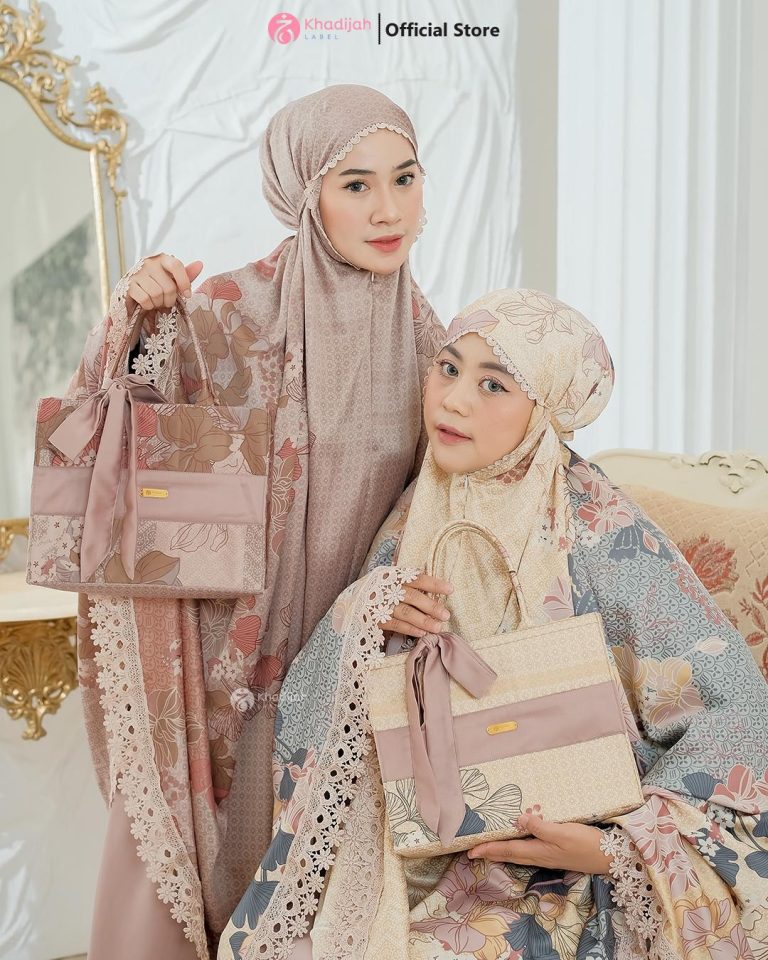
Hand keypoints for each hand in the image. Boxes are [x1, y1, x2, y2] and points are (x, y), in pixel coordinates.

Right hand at [125, 254, 203, 313]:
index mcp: (162, 259)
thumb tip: (200, 264)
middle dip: (170, 299)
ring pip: (156, 294)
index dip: (184, 282)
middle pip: (168, 287)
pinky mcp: (128, 284)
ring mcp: (137, 273)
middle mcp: (149, 263)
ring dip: (159, 303)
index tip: (187, 295)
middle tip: (166, 301)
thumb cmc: (158, 284)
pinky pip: (145, 299)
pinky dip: (148, 306)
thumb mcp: (173, 279)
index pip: (176, 266)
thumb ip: (186, 274)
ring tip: (157, 301)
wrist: (134, 291)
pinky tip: (147, 303)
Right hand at [379, 573, 452, 637]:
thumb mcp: (388, 581)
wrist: (348, 603)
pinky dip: (409, 629)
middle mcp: (385, 588)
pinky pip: (394, 624)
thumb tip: (433, 590)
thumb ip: (407, 584)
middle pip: (412, 596)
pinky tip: (421, 633)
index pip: (416, 578)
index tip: (450, 589)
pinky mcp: (374, 619)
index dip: (434, 583)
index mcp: (392, 576)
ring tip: (437, 627)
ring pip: (405, 612)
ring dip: (423, 620)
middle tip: (445, 615)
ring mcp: (379, 604)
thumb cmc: (376, 592)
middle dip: (431, 606)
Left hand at [467, 813, 612, 874]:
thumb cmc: (586, 844)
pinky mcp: (554, 852)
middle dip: (490, 852)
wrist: (609, 857)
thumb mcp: (562, 832)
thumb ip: (540, 826)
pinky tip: (518, 842)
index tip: (470, 850)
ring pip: (517, 853)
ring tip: (489, 848)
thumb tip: (518, 820)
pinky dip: (516, 847)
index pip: (506, 849)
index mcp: (537, 850)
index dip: (488, 849)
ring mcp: (547, 855)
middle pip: (508, 854)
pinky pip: (528, 850)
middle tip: (473, 851)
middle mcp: (539, 855)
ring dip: (501, 850)